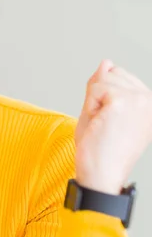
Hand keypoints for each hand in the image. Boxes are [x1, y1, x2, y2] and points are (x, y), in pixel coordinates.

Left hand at [75, 60, 151, 194]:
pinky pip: (93, 89)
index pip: (117, 77)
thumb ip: (102, 85)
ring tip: (101, 126)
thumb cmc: (99, 150)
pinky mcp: (123, 101)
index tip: (110, 123)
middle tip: (103, 125)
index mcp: (147, 103)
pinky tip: (99, 125)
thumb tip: (106, 62)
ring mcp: (138, 99)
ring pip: (100, 80)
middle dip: (96, 98)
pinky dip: (89, 107)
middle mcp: (149, 99)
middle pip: (109, 74)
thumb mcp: (99, 110)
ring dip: (92, 103)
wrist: (100, 174)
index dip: (102, 98)